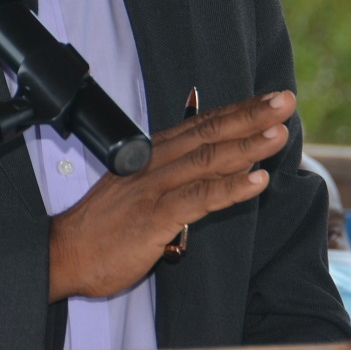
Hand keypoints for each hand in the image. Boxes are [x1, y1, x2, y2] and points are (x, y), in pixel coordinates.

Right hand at [48, 90, 295, 300]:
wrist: (66, 251)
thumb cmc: (104, 224)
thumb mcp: (139, 187)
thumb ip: (177, 173)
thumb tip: (223, 162)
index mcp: (153, 152)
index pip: (203, 124)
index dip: (239, 110)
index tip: (271, 100)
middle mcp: (156, 163)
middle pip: (210, 133)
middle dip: (251, 116)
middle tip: (285, 101)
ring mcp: (155, 188)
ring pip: (209, 159)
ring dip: (248, 145)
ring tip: (280, 134)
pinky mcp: (155, 216)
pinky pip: (199, 198)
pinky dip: (230, 187)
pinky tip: (257, 181)